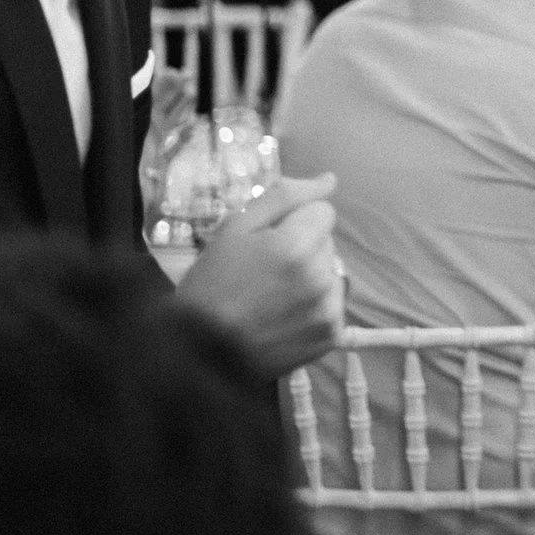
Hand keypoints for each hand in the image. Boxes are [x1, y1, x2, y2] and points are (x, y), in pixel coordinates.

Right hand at [175, 172, 343, 375]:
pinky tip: (284, 317)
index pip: (322, 210)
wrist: (201, 354)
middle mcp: (321, 276)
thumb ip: (285, 196)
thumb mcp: (236, 228)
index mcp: (297, 245)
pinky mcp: (331, 334)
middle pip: (327, 241)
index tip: (267, 242)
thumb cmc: (212, 283)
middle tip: (264, 271)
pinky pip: (333, 303)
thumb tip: (330, 180)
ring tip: (273, 297)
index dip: (293, 222)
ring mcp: (329, 309)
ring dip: (311, 277)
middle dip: (303, 247)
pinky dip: (314, 307)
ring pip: (331, 271)